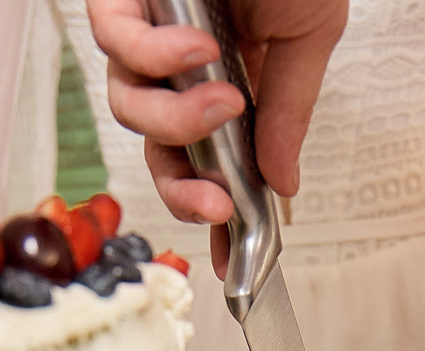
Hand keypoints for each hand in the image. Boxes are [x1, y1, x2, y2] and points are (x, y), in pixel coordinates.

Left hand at [88, 0, 345, 226]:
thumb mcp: (308, 35)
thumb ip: (290, 108)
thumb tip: (283, 183)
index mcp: (225, 75)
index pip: (207, 158)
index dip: (213, 206)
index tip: (231, 252)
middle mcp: (178, 60)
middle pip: (159, 150)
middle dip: (185, 190)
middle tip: (219, 204)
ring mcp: (146, 32)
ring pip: (131, 106)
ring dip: (177, 121)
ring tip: (224, 102)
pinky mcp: (121, 0)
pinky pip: (115, 42)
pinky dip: (154, 56)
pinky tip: (197, 50)